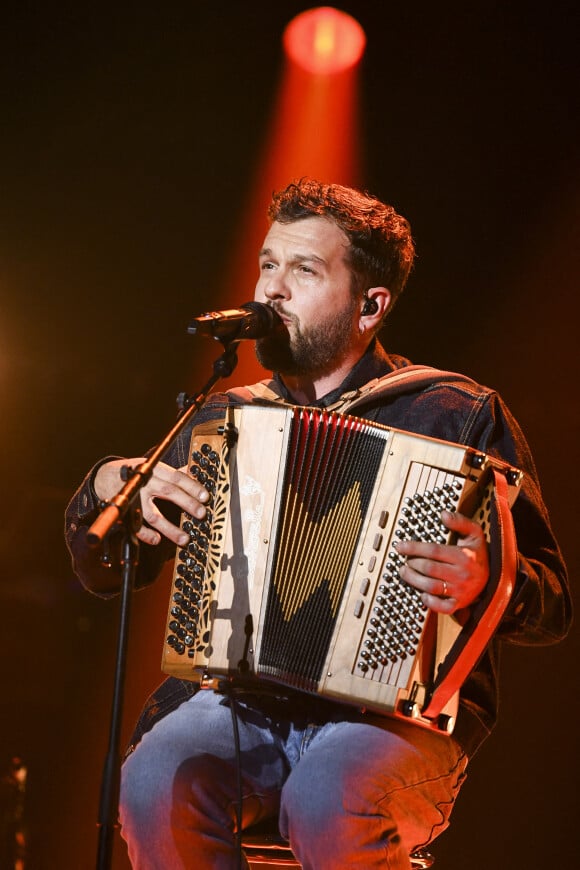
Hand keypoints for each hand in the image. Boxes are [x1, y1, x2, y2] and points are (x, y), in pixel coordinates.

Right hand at [94, 458, 208, 546]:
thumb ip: (171, 472)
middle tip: (202, 513)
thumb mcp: (152, 467)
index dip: (192, 486)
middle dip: (187, 503)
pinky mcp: (125, 512)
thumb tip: (191, 472)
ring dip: (170, 528)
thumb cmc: (133, 472)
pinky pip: (136, 526)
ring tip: (185, 539)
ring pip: (153, 515)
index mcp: (153, 470)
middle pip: (168, 492)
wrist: (103, 477)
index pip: (176, 477)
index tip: (205, 496)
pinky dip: (146, 535)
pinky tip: (157, 540)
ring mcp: (134, 499)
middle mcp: (144, 483)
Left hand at [395, 510, 488, 613]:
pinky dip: (430, 602)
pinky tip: (421, 594)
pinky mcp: (459, 603)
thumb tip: (443, 514)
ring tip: (404, 572)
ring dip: (414, 580)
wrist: (494, 578)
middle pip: (429, 569)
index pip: (434, 551)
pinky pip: (443, 607)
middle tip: (404, 560)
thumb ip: (460, 522)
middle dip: (412, 563)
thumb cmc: (478, 554)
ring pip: (431, 587)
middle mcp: (462, 574)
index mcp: (464, 556)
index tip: (400, 546)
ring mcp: (460, 591)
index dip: (414, 548)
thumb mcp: (474, 534)